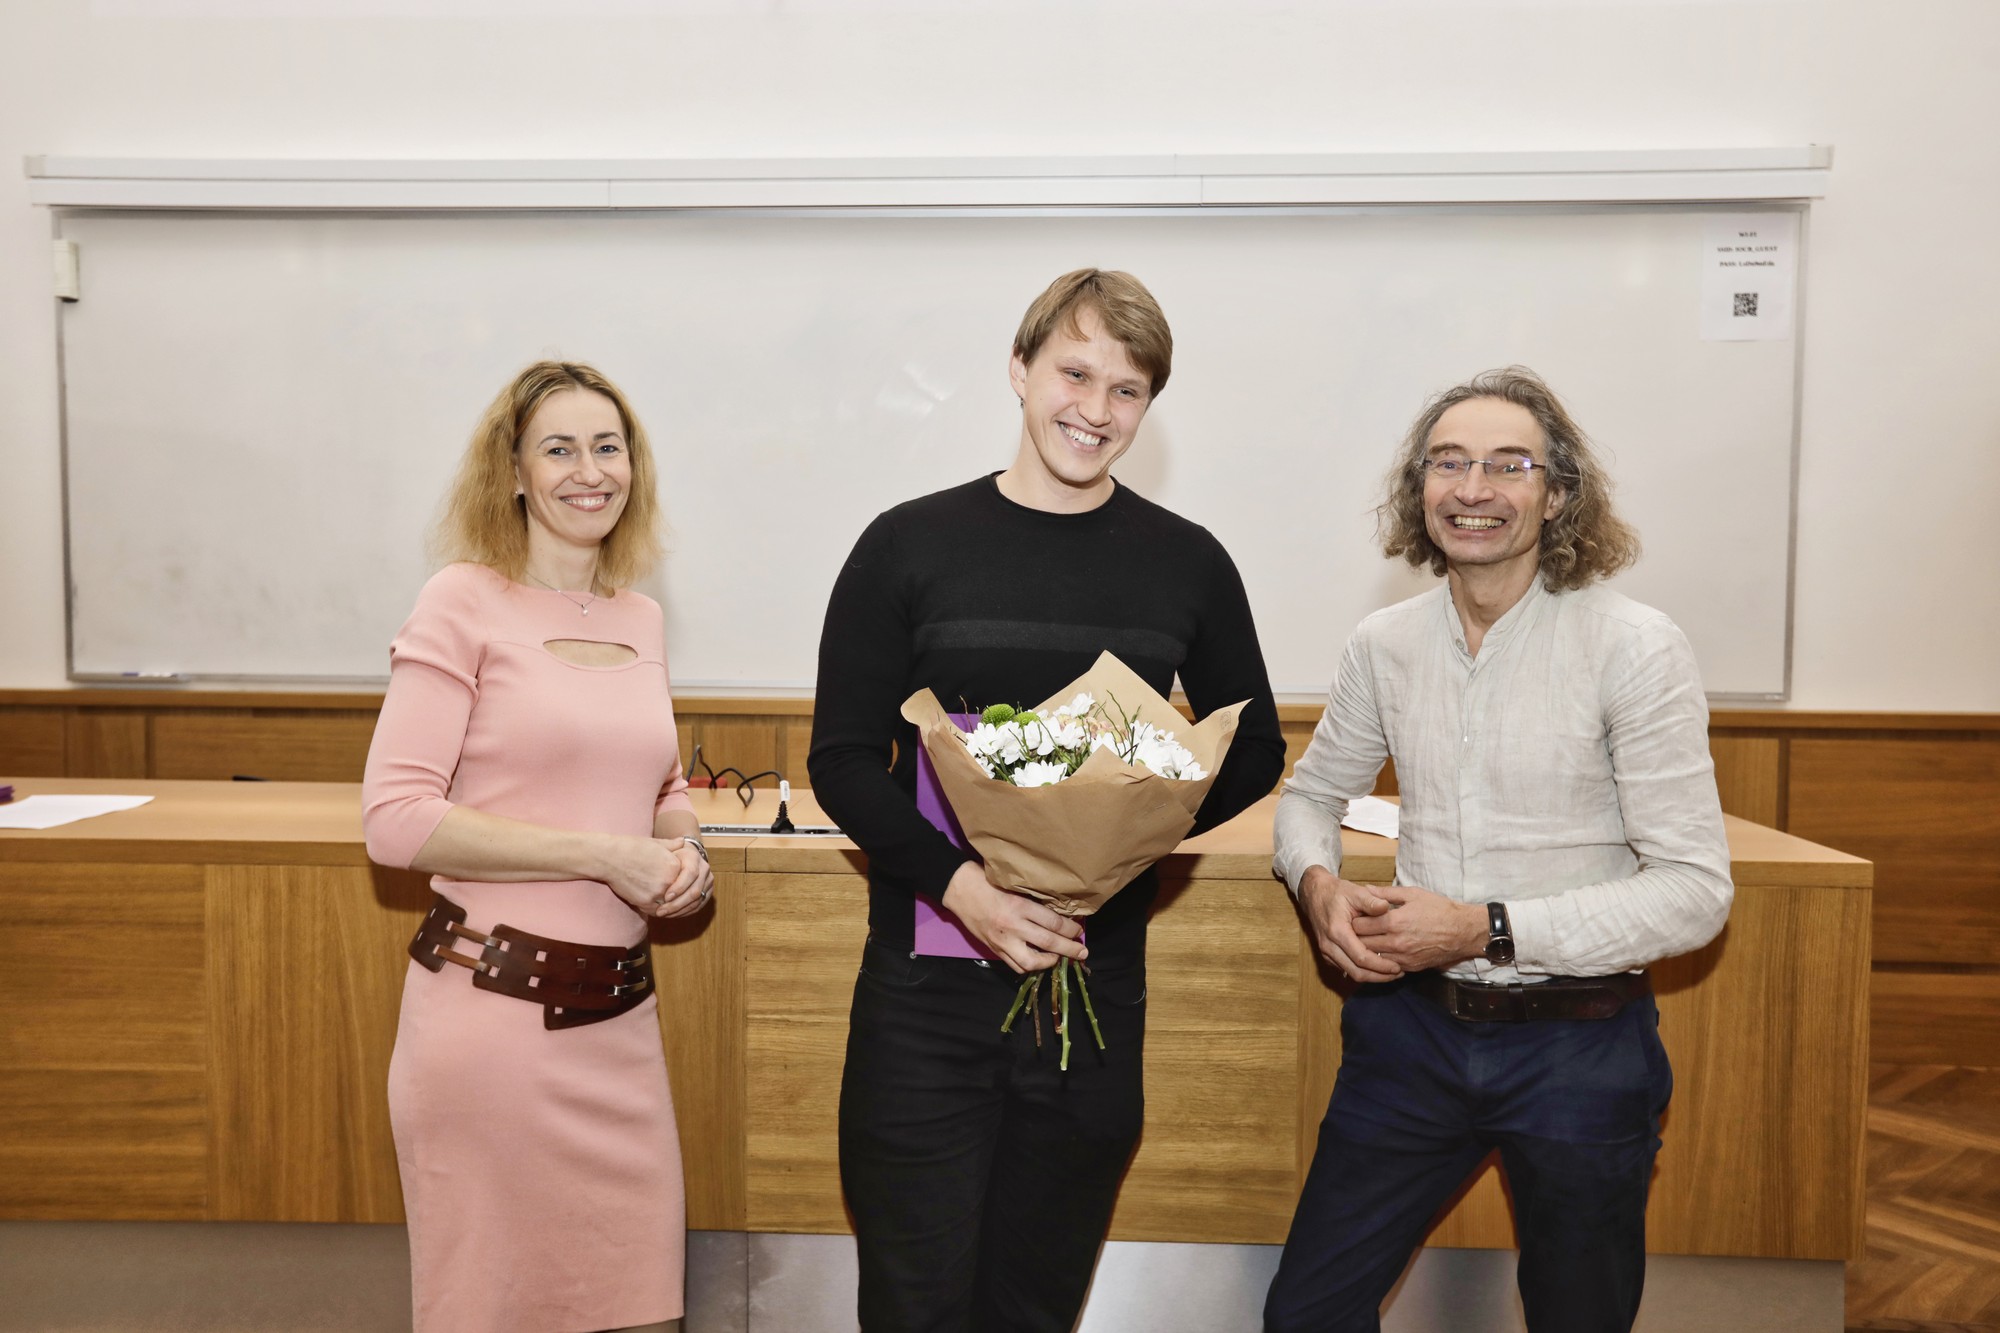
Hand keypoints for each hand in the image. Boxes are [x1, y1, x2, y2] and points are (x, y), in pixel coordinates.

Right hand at [595, 835, 708, 918]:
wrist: (609, 857)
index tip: (684, 887)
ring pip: (669, 905)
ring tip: (667, 907)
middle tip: (677, 901)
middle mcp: (669, 880)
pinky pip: (656, 910)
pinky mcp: (645, 902)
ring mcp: (657, 892)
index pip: (688, 880)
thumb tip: (683, 842)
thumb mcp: (656, 843)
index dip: (685, 885)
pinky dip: (657, 910)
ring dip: (669, 907)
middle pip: (680, 894)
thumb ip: (672, 845)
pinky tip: (655, 908)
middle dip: (680, 898)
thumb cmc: (631, 847)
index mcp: (674, 865)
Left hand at [649, 837, 714, 919]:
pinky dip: (684, 912)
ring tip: (663, 914)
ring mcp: (708, 883)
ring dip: (679, 911)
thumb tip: (667, 848)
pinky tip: (671, 915)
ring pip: (697, 901)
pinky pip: (697, 906)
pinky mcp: (707, 893)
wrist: (685, 856)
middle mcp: (705, 870)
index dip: (679, 887)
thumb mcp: (667, 849)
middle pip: (695, 891)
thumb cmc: (671, 854)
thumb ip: (666, 847)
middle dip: (676, 904)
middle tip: (660, 911)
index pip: (691, 874)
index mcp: (695, 858)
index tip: (665, 897)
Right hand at [939, 861, 1086, 974]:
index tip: (1079, 931)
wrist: (959, 889)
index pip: (1053, 922)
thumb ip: (1032, 901)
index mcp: (1019, 906)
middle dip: (1069, 949)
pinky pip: (1015, 965)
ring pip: (1031, 962)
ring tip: (1059, 959)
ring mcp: (1002, 941)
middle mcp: (1013, 926)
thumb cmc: (987, 880)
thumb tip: (1056, 913)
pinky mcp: (993, 948)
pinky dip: (1029, 967)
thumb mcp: (1014, 885)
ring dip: (1049, 962)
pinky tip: (1038, 962)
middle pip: (1048, 943)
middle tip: (1082, 952)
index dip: (1070, 929)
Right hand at [1297, 866, 1401, 982]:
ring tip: (1392, 973)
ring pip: (1351, 974)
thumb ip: (1371, 900)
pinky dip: (1363, 972)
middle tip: (1399, 973)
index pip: (1361, 957)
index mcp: (1337, 931)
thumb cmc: (1337, 893)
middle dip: (1379, 976)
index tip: (1398, 967)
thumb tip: (1386, 906)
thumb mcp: (1355, 891)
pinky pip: (1346, 969)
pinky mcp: (1328, 955)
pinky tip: (1378, 968)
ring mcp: (1327, 952)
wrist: (1315, 895)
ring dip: (1372, 977)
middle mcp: (1329, 945)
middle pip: (1356, 972)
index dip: (1380, 965)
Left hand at [1349, 884, 1488, 972]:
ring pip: (1372, 958)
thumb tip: (1365, 888)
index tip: (1353, 917)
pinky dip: (1381, 960)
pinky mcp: (1410, 967)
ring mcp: (1403, 957)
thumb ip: (1385, 892)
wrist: (1463, 931)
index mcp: (1394, 922)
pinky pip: (1387, 966)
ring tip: (1365, 941)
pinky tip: (1380, 952)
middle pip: (1362, 943)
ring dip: (1366, 950)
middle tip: (1354, 931)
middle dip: (1356, 937)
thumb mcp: (1412, 894)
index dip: (1353, 921)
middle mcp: (1396, 942)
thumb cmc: (1439, 909)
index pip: (1359, 926)